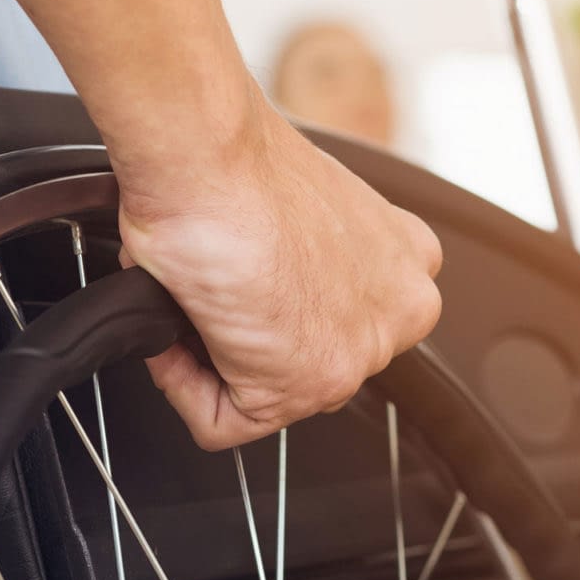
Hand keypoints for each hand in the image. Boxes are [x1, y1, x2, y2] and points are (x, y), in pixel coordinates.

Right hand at [115, 93, 443, 449]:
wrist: (208, 156)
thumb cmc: (233, 163)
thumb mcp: (296, 212)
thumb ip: (301, 260)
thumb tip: (256, 287)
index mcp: (404, 261)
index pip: (338, 321)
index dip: (270, 309)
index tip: (240, 285)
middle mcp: (400, 309)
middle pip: (305, 360)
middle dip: (246, 340)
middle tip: (209, 296)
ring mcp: (358, 353)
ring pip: (265, 394)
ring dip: (210, 360)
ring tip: (192, 304)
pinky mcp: (303, 384)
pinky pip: (223, 422)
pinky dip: (182, 387)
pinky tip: (175, 336)